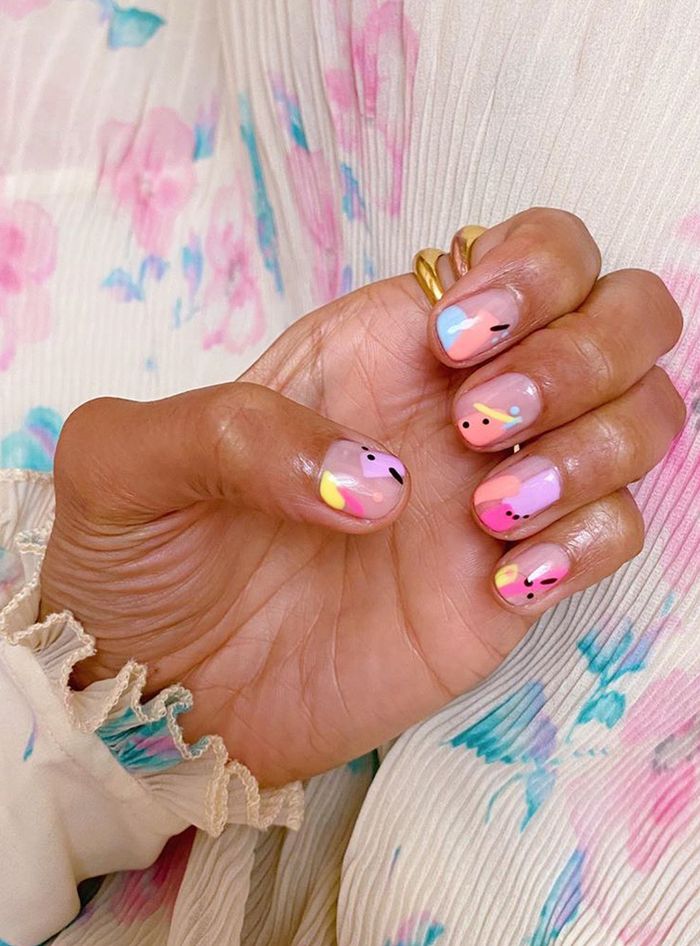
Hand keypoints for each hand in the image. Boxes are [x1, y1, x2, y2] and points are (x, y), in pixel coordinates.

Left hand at [40, 208, 683, 785]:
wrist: (160, 694)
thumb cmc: (140, 561)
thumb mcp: (125, 463)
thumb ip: (229, 432)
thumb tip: (376, 484)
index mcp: (385, 343)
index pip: (530, 250)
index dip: (534, 274)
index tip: (458, 347)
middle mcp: (461, 405)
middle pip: (623, 317)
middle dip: (587, 353)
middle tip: (477, 425)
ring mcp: (497, 493)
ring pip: (642, 419)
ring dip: (596, 449)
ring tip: (486, 512)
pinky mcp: (513, 583)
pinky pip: (617, 533)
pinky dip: (588, 543)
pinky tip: (500, 579)